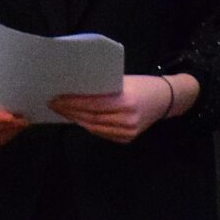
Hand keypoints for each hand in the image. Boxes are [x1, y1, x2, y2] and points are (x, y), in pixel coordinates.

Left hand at [51, 74, 176, 144]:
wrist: (166, 99)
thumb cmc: (142, 84)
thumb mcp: (122, 81)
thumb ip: (102, 86)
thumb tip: (74, 87)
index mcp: (126, 102)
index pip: (92, 104)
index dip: (72, 103)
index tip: (56, 99)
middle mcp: (127, 120)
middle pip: (91, 118)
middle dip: (69, 112)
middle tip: (53, 104)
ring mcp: (128, 132)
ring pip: (94, 127)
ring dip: (76, 119)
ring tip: (61, 111)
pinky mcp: (127, 139)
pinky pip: (102, 133)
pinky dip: (88, 125)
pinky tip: (77, 118)